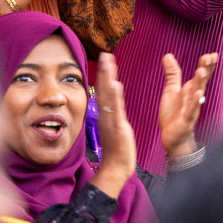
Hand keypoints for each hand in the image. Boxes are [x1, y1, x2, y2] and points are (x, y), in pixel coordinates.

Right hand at [88, 53, 137, 199]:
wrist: (115, 168)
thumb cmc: (117, 150)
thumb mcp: (114, 127)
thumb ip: (112, 114)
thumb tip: (112, 101)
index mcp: (106, 115)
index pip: (104, 91)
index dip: (105, 75)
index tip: (106, 59)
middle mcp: (106, 116)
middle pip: (104, 90)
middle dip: (105, 71)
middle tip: (105, 54)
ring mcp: (111, 121)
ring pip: (108, 96)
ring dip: (108, 78)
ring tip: (109, 62)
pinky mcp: (118, 128)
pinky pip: (116, 111)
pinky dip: (115, 97)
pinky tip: (116, 85)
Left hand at [158, 52, 216, 160]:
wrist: (172, 136)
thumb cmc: (174, 113)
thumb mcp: (171, 90)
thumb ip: (172, 73)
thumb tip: (168, 55)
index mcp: (190, 89)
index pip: (201, 75)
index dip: (206, 65)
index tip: (212, 54)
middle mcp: (194, 97)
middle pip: (201, 81)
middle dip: (206, 69)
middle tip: (210, 57)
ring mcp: (191, 108)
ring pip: (197, 93)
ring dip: (200, 82)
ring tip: (202, 70)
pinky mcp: (186, 119)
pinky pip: (191, 109)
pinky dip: (195, 101)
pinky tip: (199, 93)